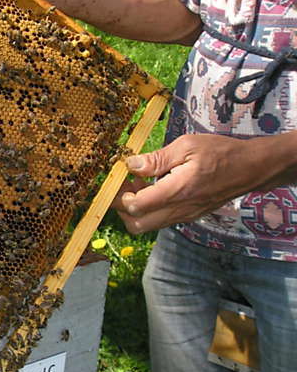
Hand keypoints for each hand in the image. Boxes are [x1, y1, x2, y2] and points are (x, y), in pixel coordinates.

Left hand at [112, 132, 296, 233]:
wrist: (251, 168)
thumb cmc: (221, 153)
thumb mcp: (187, 146)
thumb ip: (156, 159)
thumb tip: (131, 165)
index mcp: (177, 191)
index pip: (136, 205)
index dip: (120, 194)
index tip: (120, 178)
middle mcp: (179, 210)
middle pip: (136, 224)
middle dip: (122, 208)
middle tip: (124, 186)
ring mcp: (184, 216)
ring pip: (147, 225)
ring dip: (136, 210)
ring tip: (139, 185)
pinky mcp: (188, 216)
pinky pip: (160, 220)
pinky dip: (150, 209)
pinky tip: (153, 188)